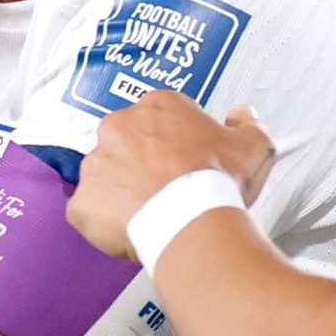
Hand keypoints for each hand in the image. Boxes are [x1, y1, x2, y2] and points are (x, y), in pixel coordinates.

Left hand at [67, 95, 276, 254]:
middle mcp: (120, 128)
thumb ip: (246, 124)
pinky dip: (106, 220)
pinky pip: (90, 211)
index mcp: (158, 107)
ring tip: (152, 211)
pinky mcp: (83, 201)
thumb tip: (242, 117)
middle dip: (144, 164)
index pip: (160, 119)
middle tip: (168, 187)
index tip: (183, 159)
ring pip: (106, 176)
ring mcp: (96, 163)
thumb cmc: (215, 183)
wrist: (190, 221)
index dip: (174, 143)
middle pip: (128, 144)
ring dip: (123, 190)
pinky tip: (131, 227)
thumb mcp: (252, 145)